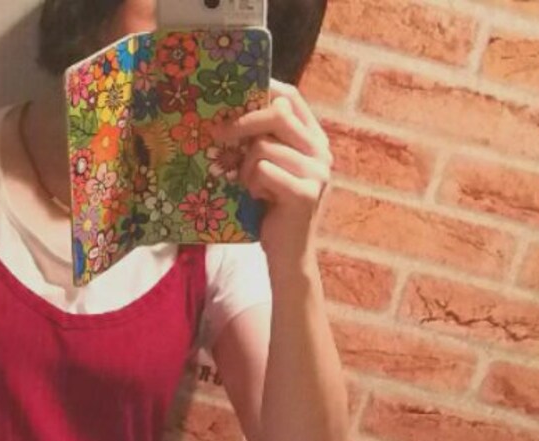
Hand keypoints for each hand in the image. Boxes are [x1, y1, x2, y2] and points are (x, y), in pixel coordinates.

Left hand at [217, 77, 332, 265]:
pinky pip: (264, 171)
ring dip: (245, 167)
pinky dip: (252, 184)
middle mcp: (321, 151)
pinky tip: (257, 198)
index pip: (291, 97)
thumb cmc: (272, 209)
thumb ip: (264, 140)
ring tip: (248, 186)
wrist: (288, 254)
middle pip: (277, 114)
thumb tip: (230, 111)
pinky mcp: (305, 193)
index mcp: (314, 138)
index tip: (236, 92)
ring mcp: (317, 172)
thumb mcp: (269, 167)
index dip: (264, 89)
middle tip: (217, 134)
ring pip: (264, 146)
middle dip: (242, 123)